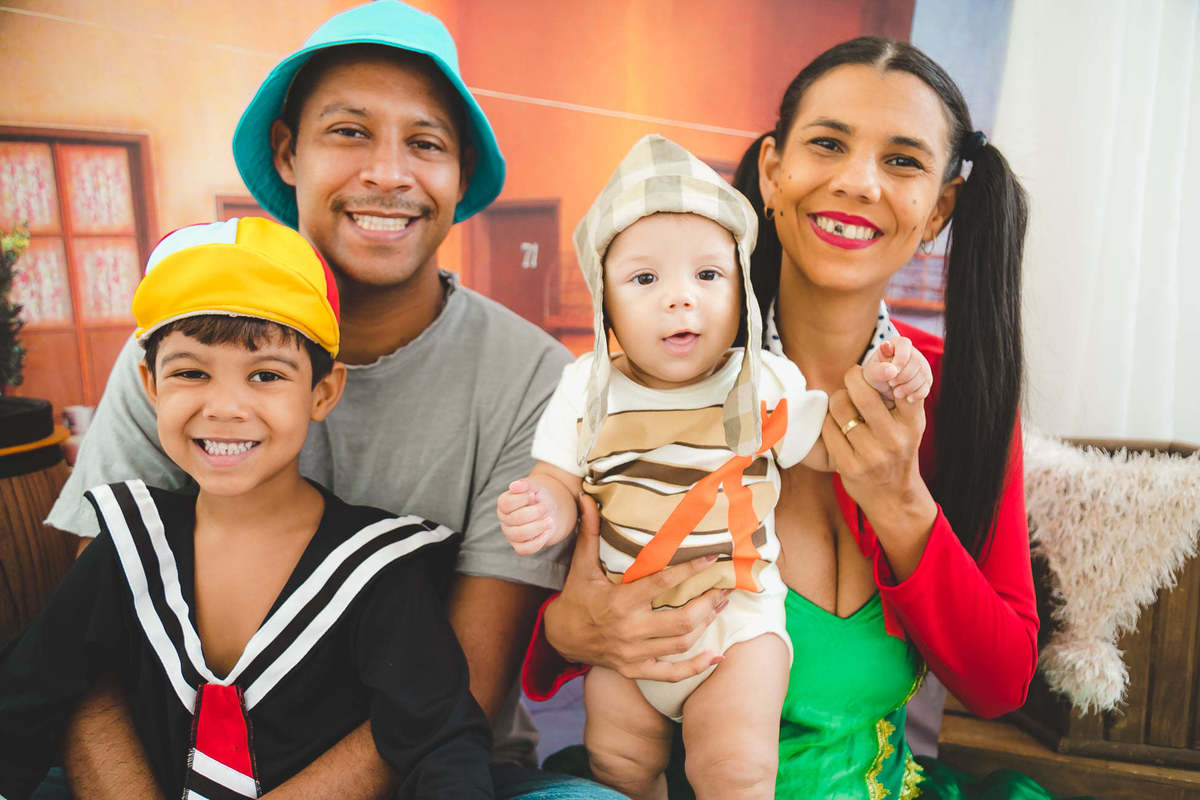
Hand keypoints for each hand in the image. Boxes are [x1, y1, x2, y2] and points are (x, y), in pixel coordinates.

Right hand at [497, 478, 563, 554]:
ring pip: (520, 535)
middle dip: (535, 512)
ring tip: (550, 520)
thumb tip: (514, 486)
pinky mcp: (519, 546)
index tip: (533, 495)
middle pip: (515, 519)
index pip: (506, 504)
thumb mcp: (535, 486)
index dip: (521, 499)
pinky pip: (524, 549)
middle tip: (546, 507)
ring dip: (538, 527)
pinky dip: (538, 542)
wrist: (548, 510)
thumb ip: (525, 484)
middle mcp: (504, 520)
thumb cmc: (539, 496)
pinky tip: (547, 532)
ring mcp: (510, 534)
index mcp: (503, 503)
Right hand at [544, 495, 729, 681]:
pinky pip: (671, 674)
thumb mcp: (581, 565)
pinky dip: (696, 667)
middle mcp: (630, 630)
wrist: (560, 638)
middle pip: (681, 620)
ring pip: (681, 643)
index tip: (712, 558)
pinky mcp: (635, 670)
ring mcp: (634, 653)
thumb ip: (588, 532)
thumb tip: (585, 497)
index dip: (690, 571)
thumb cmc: (576, 597)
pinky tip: (716, 656)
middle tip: (725, 588)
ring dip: (706, 625)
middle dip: (708, 603)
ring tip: (720, 606)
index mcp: (619, 602)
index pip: (662, 584)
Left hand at [822, 364, 936, 577]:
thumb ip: (901, 393)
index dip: (882, 367)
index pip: (900, 381)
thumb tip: (884, 351)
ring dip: (837, 401)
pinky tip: (838, 428)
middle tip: (852, 380)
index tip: (877, 365)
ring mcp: (872, 454)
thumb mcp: (910, 422)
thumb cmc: (897, 448)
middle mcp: (894, 438)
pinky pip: (828, 429)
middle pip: (861, 390)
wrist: (892, 495)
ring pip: (840, 407)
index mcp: (912, 421)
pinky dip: (829, 424)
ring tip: (845, 407)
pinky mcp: (849, 467)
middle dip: (852, 378)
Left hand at [862, 338, 932, 406]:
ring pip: (923, 375)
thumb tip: (892, 370)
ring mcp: (922, 366)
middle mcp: (914, 353)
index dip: (900, 359)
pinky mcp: (926, 380)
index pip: (904, 345)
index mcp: (898, 344)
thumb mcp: (871, 372)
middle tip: (891, 384)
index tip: (892, 372)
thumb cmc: (876, 374)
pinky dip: (917, 394)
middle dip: (903, 376)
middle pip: (916, 362)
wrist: (883, 386)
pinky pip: (927, 387)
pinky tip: (907, 398)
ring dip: (909, 387)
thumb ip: (878, 370)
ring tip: (896, 393)